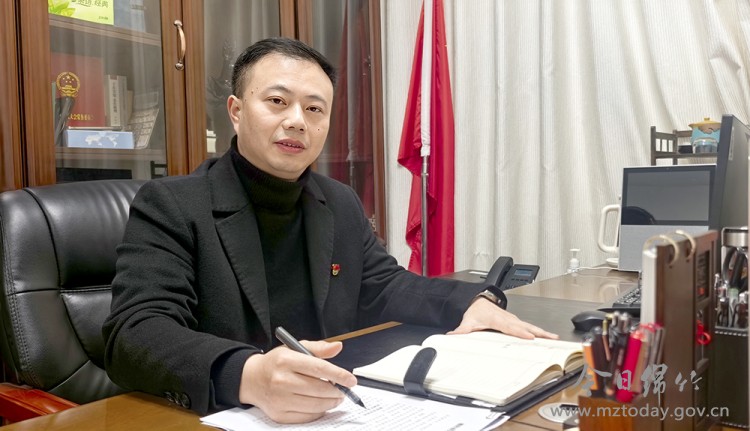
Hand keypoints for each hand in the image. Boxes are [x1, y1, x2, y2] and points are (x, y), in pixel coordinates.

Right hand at [238, 340, 356, 423]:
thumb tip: (338, 347)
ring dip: (331, 402)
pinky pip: (307, 416)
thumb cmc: (276, 363)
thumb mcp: (294, 348)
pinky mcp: (279, 414)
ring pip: (315, 405)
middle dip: (337, 391)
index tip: (351, 380)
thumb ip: (318, 348)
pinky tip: (321, 404)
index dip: (339, 375)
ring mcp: (279, 399)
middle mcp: (281, 380)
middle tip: (344, 389)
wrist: (252, 379)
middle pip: (319, 389)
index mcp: (286, 360)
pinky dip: (319, 411)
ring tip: (336, 397)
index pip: (319, 368)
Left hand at [448, 297, 558, 338]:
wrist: (479, 301)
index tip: (529, 337)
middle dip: (537, 332)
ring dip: (542, 331)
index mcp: (496, 318)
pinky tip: (548, 337)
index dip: (520, 332)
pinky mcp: (516, 321)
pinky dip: (539, 331)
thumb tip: (453, 336)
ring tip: (554, 337)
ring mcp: (513, 319)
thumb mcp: (467, 321)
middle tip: (550, 338)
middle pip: (524, 326)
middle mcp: (507, 318)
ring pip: (529, 325)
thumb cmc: (476, 311)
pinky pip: (528, 326)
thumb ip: (461, 330)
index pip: (509, 327)